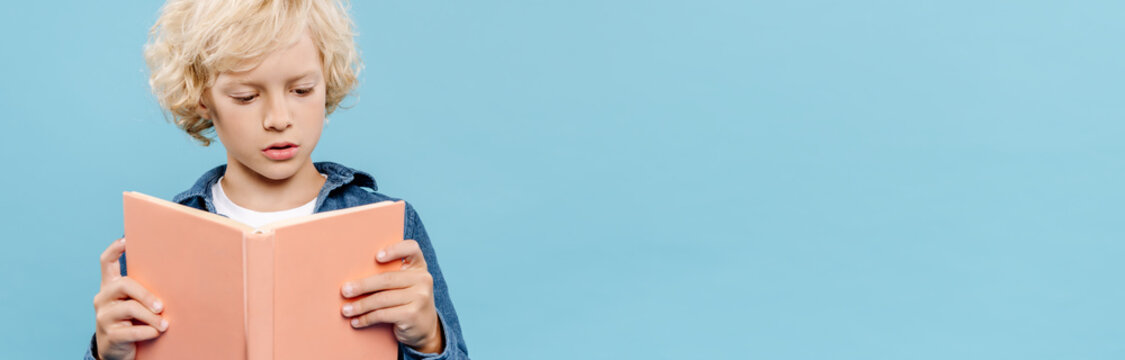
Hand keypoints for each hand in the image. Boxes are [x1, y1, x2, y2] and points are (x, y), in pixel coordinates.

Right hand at [92, 238, 168, 359]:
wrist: (117, 352)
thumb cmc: (133, 322)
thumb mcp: (135, 303)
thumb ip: (144, 290)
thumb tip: (174, 275)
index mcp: (110, 287)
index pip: (106, 262)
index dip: (114, 249)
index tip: (125, 240)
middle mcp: (103, 299)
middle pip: (123, 285)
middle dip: (146, 294)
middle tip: (161, 306)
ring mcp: (104, 317)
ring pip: (130, 309)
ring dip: (151, 317)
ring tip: (164, 324)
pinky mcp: (109, 336)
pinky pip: (131, 331)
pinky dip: (148, 332)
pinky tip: (156, 333)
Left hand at [340, 239, 443, 353]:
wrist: (424, 328)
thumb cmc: (407, 302)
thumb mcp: (405, 285)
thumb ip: (390, 275)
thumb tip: (354, 278)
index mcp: (419, 266)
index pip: (411, 248)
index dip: (395, 249)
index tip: (377, 257)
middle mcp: (423, 279)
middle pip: (387, 279)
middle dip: (362, 286)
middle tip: (345, 291)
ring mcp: (420, 297)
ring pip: (382, 299)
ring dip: (360, 305)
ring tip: (346, 310)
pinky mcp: (412, 314)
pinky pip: (383, 314)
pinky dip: (367, 318)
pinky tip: (356, 321)